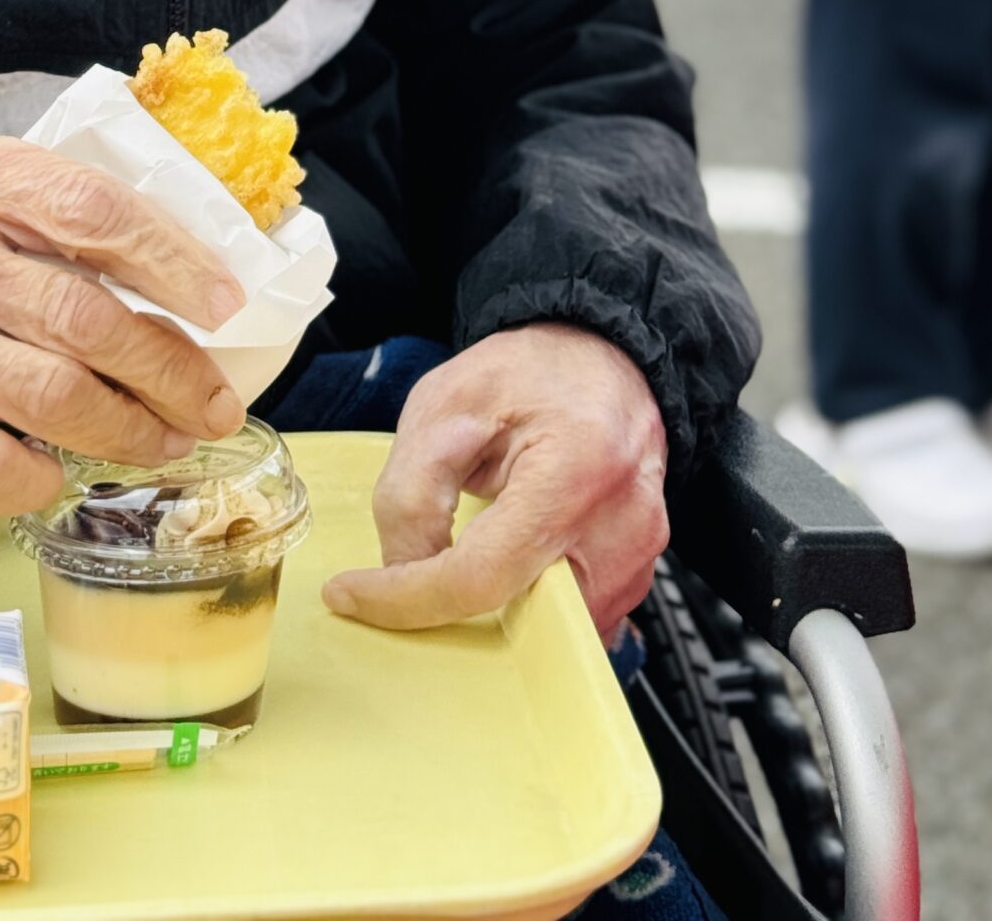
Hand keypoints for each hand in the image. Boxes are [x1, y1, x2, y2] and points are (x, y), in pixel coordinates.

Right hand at [0, 109, 247, 513]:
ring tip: (165, 442)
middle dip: (169, 368)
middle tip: (213, 400)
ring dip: (128, 431)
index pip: (86, 206)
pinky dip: (41, 478)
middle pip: (82, 316)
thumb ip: (20, 198)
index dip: (170, 258)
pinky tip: (60, 473)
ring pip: (49, 399)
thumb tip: (157, 257)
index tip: (223, 299)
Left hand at [322, 323, 668, 635]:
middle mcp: (623, 526)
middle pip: (519, 618)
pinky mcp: (639, 576)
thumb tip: (405, 573)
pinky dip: (529, 606)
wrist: (601, 359)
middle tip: (412, 574)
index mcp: (576, 470)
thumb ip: (412, 492)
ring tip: (468, 550)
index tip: (352, 596)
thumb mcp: (445, 403)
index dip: (406, 598)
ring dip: (497, 610)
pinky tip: (508, 563)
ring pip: (545, 631)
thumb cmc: (531, 373)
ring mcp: (638, 558)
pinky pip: (572, 622)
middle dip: (455, 611)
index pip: (481, 575)